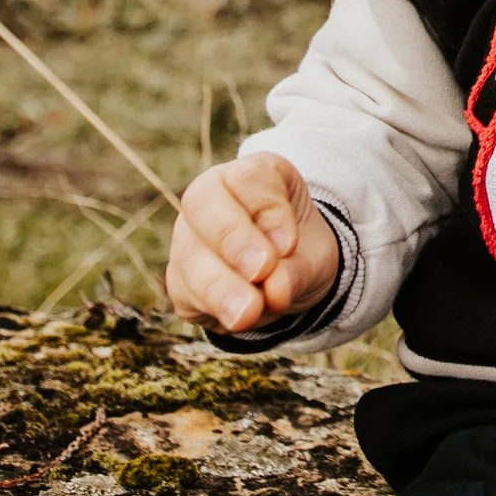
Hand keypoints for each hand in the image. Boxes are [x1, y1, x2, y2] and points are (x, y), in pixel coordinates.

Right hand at [164, 153, 339, 333]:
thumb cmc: (302, 254)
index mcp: (253, 176)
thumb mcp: (316, 258)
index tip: (289, 244)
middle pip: (203, 203)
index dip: (268, 210)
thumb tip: (275, 291)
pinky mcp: (179, 277)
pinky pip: (184, 290)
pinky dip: (210, 307)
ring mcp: (188, 236)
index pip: (249, 176)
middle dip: (232, 239)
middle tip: (261, 271)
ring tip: (248, 313)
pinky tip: (234, 319)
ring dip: (219, 286)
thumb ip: (298, 271)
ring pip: (189, 252)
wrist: (287, 283)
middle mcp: (212, 197)